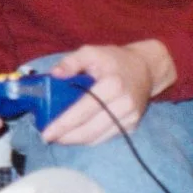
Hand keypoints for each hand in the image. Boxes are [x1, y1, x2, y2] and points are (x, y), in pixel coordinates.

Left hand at [40, 40, 174, 145]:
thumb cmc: (114, 60)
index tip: (46, 133)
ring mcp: (130, 117)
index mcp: (112, 85)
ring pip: (97, 138)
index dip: (64, 124)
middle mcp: (124, 104)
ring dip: (76, 141)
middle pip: (90, 129)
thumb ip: (71, 62)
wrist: (145, 69)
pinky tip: (77, 134)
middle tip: (48, 137)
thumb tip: (54, 74)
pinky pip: (106, 138)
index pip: (83, 110)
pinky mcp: (132, 125)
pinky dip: (89, 139)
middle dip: (67, 137)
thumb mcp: (91, 52)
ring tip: (60, 137)